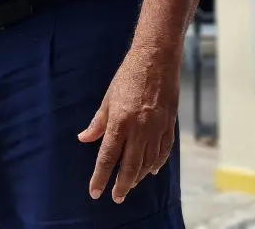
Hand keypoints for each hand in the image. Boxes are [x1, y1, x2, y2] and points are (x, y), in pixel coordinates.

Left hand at [78, 46, 178, 203]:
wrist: (157, 57)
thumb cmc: (129, 75)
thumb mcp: (109, 97)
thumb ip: (97, 122)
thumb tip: (84, 138)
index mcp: (120, 121)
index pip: (108, 157)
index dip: (101, 178)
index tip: (95, 192)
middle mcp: (139, 128)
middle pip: (130, 166)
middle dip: (122, 185)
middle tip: (116, 197)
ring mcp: (157, 127)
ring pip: (149, 161)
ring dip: (139, 176)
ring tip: (131, 184)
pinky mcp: (169, 122)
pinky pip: (164, 150)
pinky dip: (158, 162)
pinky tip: (152, 169)